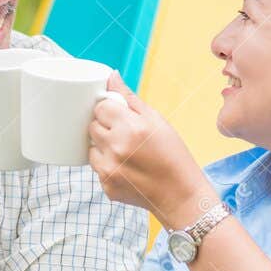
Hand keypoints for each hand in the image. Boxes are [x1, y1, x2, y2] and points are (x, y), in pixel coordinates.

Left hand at [87, 73, 211, 226]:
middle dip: (105, 127)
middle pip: (92, 126)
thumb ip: (130, 98)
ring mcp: (108, 168)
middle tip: (126, 134)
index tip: (121, 116)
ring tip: (127, 152)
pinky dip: (107, 164)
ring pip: (91, 146)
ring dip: (103, 146)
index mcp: (130, 127)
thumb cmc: (173, 155)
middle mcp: (116, 147)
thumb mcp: (157, 121)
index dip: (110, 110)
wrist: (180, 195)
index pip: (101, 107)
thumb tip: (111, 76)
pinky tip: (126, 167)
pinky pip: (96, 166)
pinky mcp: (105, 185)